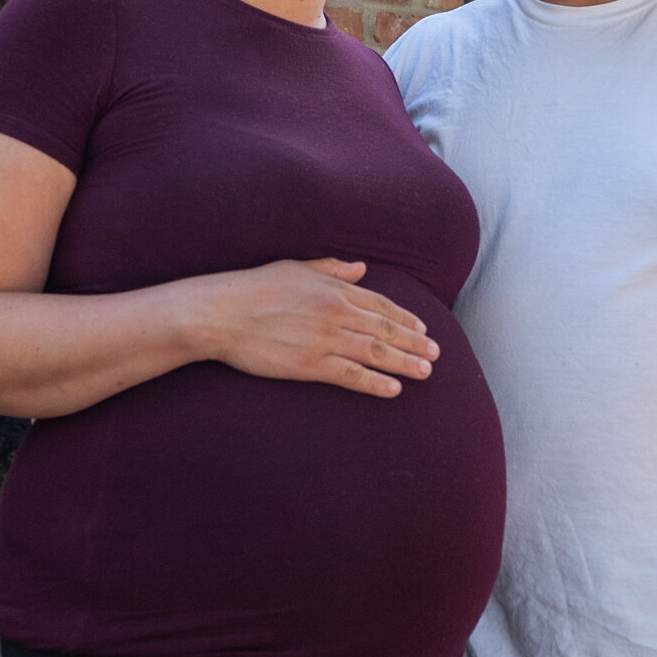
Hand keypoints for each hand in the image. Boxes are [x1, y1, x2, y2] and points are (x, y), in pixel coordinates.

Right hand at [190, 259, 439, 397]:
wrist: (221, 313)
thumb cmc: (252, 287)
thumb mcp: (295, 267)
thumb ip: (331, 268)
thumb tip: (361, 267)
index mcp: (333, 288)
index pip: (380, 304)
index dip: (405, 318)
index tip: (423, 329)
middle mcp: (335, 313)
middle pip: (385, 328)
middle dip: (414, 342)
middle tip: (435, 354)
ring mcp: (325, 339)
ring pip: (375, 352)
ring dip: (404, 362)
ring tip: (425, 372)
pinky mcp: (310, 364)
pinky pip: (351, 375)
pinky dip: (375, 383)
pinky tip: (394, 389)